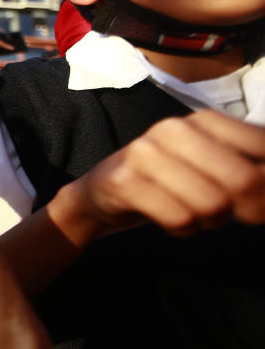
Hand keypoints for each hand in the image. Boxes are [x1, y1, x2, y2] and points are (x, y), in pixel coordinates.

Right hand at [54, 110, 264, 239]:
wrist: (100, 192)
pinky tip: (173, 220)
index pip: (264, 147)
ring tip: (197, 215)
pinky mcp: (124, 181)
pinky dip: (184, 229)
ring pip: (212, 204)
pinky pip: (180, 219)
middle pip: (244, 180)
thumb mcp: (213, 164)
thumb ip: (249, 169)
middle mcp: (174, 129)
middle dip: (248, 209)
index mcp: (204, 119)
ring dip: (212, 221)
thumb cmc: (169, 180)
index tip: (259, 201)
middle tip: (232, 214)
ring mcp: (145, 153)